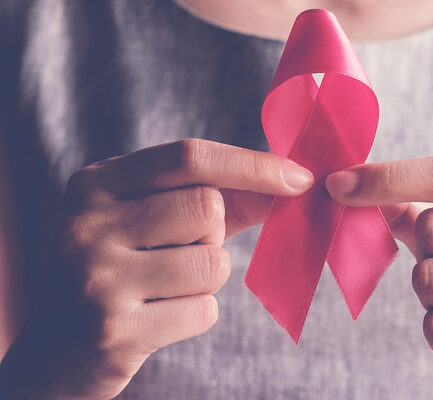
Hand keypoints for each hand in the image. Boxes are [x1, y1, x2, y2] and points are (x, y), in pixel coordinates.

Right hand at [0, 139, 312, 398]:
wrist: (61, 346)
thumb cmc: (125, 268)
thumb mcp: (154, 219)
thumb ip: (221, 197)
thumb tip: (292, 183)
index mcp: (96, 183)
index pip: (189, 157)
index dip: (252, 165)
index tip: (300, 178)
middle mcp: (87, 223)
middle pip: (208, 209)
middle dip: (213, 235)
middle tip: (178, 252)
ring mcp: (97, 277)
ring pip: (213, 262)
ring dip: (205, 278)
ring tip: (163, 287)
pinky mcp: (115, 329)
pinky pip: (204, 310)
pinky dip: (195, 314)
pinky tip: (157, 317)